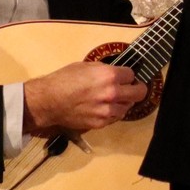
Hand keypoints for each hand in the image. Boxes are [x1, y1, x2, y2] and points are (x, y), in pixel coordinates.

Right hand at [22, 60, 145, 133]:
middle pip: (139, 93)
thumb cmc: (64, 80)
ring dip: (124, 102)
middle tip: (133, 88)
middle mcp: (112, 94)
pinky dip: (112, 113)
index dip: (128, 75)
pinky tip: (104, 108)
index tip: (125, 77)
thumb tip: (115, 73)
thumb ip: (104, 70)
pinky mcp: (101, 123)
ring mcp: (108, 110)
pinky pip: (115, 117)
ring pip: (128, 107)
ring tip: (114, 99)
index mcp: (109, 76)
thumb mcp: (86, 66)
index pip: (132, 75)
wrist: (50, 100)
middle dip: (137, 89)